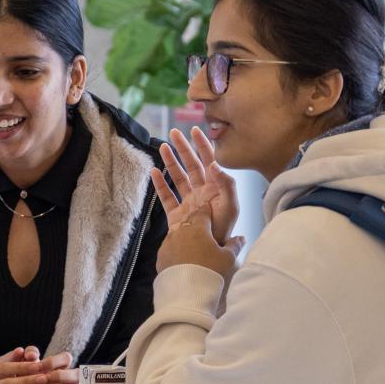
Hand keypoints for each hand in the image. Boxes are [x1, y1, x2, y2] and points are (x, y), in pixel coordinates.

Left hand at [22, 352, 80, 383]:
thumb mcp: (24, 367)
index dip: (55, 361)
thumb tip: (32, 354)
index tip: (39, 366)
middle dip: (61, 375)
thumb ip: (27, 356)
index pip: (66, 358)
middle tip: (45, 379)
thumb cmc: (27, 381)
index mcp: (58, 368)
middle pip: (77, 374)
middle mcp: (66, 382)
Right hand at [150, 127, 237, 245]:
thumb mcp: (230, 207)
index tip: (195, 130)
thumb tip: (214, 163)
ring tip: (162, 147)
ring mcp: (188, 203)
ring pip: (178, 177)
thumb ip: (226, 184)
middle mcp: (201, 192)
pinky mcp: (176, 215)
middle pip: (191, 165)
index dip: (203, 145)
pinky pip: (167, 196)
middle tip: (174, 132)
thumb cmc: (224, 231)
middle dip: (183, 148)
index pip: (209, 161)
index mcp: (215, 188)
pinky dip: (160, 185)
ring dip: (171, 162)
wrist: (209, 253)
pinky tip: (154, 172)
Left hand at [158, 192, 242, 277]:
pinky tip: (181, 257)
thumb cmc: (208, 273)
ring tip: (192, 246)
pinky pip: (169, 247)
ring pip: (177, 234)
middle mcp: (181, 232)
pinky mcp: (161, 256)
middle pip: (188, 221)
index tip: (209, 212)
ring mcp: (168, 244)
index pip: (202, 212)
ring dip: (184, 236)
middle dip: (195, 223)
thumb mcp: (227, 259)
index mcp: (198, 228)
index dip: (207, 211)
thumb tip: (241, 239)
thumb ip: (234, 245)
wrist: (186, 293)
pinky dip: (175, 249)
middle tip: (202, 229)